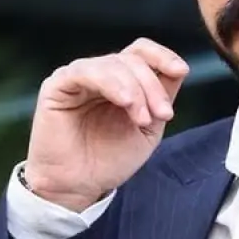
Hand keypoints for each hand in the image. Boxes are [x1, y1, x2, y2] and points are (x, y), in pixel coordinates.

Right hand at [23, 38, 189, 210]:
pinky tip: (125, 103)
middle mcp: (100, 74)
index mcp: (121, 81)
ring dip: (136, 90)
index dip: (163, 56)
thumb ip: (161, 98)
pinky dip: (111, 83)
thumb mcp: (149, 129)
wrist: (80, 186)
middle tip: (163, 115)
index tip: (180, 71)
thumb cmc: (110, 160)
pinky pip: (85, 72)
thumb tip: (180, 69)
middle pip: (133, 59)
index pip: (142, 52)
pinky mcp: (57, 86)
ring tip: (143, 119)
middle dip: (153, 86)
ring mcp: (78, 78)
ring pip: (113, 64)